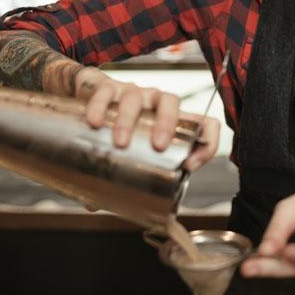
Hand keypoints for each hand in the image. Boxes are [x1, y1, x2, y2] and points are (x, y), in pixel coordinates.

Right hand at [74, 67, 219, 170]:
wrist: (87, 97)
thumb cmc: (117, 130)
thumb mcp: (130, 152)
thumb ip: (119, 177)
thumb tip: (97, 206)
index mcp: (171, 120)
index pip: (205, 123)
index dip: (207, 141)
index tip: (189, 165)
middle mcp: (155, 103)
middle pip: (171, 102)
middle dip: (167, 123)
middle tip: (158, 146)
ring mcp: (132, 93)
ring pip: (135, 98)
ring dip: (129, 120)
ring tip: (120, 142)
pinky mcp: (107, 87)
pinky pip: (106, 92)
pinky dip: (101, 106)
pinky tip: (95, 122)